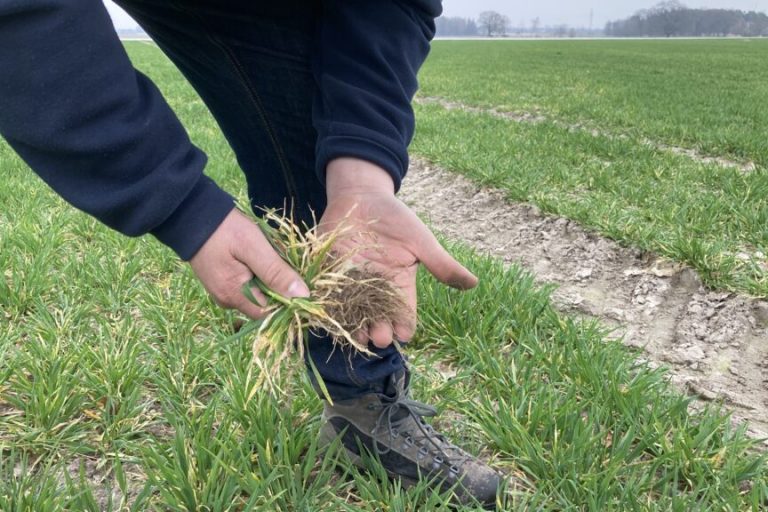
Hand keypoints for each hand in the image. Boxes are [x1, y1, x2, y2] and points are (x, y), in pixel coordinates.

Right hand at [189, 209, 309, 318]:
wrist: (191, 214)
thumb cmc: (224, 230)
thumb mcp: (254, 247)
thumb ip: (276, 272)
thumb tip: (303, 295)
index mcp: (235, 296)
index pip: (270, 314)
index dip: (288, 303)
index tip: (300, 283)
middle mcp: (227, 301)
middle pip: (264, 306)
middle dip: (279, 289)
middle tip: (285, 263)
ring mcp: (223, 292)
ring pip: (256, 295)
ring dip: (269, 281)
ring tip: (271, 257)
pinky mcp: (222, 283)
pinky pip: (247, 287)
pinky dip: (258, 276)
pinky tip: (260, 258)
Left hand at [321, 158, 477, 348]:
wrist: (361, 195)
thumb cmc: (396, 217)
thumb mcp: (421, 241)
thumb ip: (442, 264)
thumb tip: (474, 283)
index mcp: (399, 283)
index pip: (404, 311)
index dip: (405, 325)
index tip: (404, 335)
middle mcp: (375, 288)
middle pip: (379, 317)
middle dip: (380, 329)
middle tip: (379, 338)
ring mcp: (351, 282)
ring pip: (354, 312)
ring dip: (355, 325)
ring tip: (358, 336)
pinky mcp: (329, 272)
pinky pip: (328, 294)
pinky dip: (328, 306)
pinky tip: (329, 318)